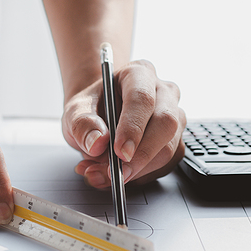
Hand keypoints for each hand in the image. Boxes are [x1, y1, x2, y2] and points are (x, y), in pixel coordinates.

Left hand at [62, 60, 185, 188]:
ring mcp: (174, 117)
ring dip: (137, 170)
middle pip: (165, 123)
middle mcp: (163, 93)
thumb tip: (97, 143)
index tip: (119, 152)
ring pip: (169, 148)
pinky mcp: (175, 142)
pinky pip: (166, 165)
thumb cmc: (91, 108)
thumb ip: (81, 124)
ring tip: (102, 174)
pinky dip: (140, 176)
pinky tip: (116, 174)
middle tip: (116, 173)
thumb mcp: (75, 111)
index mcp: (139, 74)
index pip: (142, 98)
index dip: (133, 127)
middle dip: (141, 155)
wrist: (97, 116)